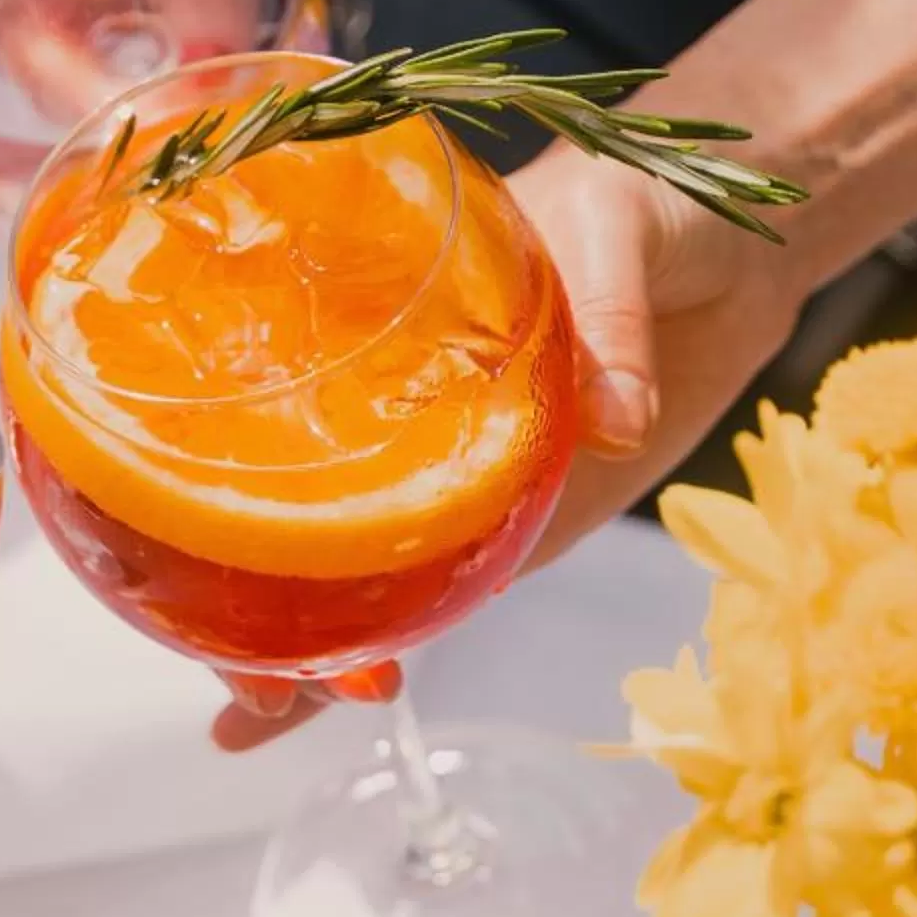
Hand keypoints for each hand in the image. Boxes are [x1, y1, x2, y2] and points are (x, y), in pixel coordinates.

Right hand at [200, 149, 750, 751]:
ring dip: (296, 646)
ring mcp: (432, 471)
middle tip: (253, 689)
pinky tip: (354, 701)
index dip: (197, 477)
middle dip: (244, 606)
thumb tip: (616, 416)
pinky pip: (427, 588)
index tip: (180, 555)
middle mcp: (377, 404)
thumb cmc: (649, 199)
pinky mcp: (500, 519)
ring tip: (266, 717)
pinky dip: (384, 648)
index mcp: (365, 315)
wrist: (735, 246)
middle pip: (274, 511)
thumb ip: (607, 316)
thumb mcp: (615, 225)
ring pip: (335, 566)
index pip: (248, 401)